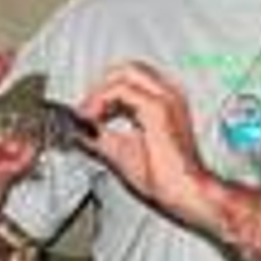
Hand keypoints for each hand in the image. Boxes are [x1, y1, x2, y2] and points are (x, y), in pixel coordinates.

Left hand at [78, 61, 221, 232]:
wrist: (183, 192)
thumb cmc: (163, 176)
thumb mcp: (121, 150)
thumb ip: (99, 136)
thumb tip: (77, 129)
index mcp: (164, 100)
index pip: (130, 78)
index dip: (104, 90)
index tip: (85, 112)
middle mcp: (168, 92)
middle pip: (126, 69)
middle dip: (101, 86)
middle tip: (85, 111)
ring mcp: (165, 97)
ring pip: (123, 74)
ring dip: (99, 92)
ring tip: (87, 115)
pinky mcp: (157, 108)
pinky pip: (121, 90)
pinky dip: (101, 100)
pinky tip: (93, 119)